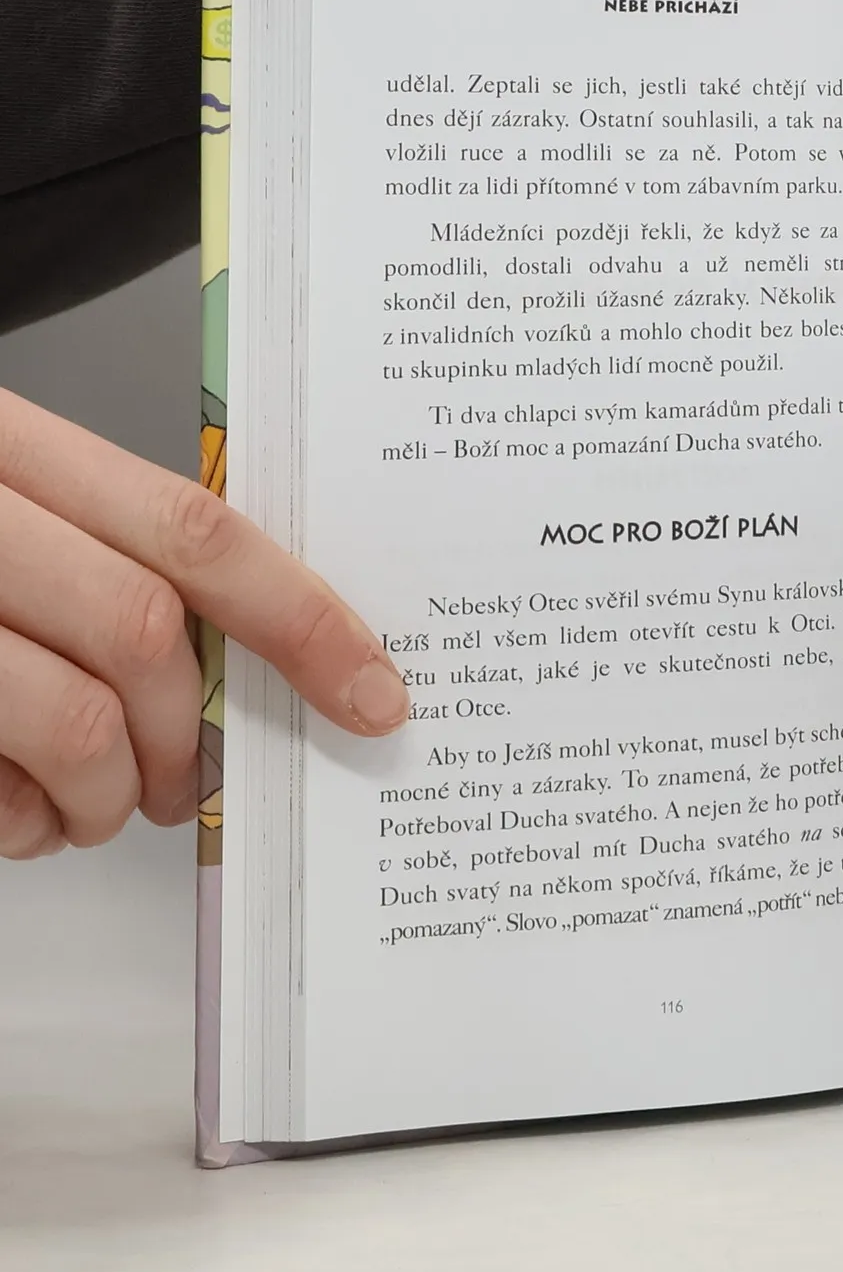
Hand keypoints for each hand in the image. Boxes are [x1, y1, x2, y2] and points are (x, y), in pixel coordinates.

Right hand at [0, 392, 407, 858]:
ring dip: (106, 795)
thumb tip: (256, 658)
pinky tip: (10, 814)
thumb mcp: (6, 508)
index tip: (375, 693)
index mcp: (8, 447)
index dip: (303, 619)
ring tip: (89, 810)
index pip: (196, 529)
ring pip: (71, 721)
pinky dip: (18, 824)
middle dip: (186, 734)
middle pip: (143, 632)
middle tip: (180, 785)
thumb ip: (109, 554)